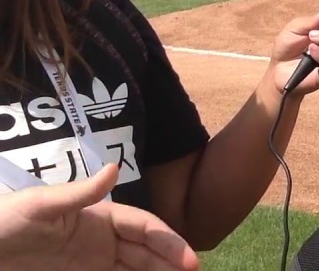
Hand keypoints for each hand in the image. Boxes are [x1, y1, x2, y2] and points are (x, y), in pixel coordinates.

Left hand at [0, 164, 200, 270]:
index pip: (145, 228)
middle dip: (172, 262)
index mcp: (100, 218)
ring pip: (137, 269)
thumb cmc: (4, 221)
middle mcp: (103, 241)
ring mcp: (92, 264)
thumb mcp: (40, 204)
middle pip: (147, 251)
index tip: (188, 261)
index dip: (169, 242)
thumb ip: (79, 192)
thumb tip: (116, 168)